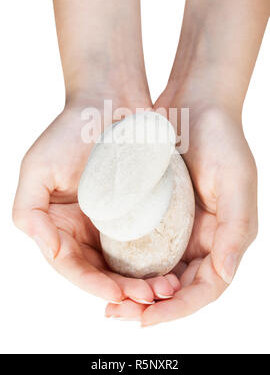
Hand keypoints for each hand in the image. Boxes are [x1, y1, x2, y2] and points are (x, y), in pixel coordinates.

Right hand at [13, 103, 180, 305]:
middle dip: (123, 290)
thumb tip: (50, 251)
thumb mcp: (36, 168)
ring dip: (142, 281)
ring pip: (126, 264)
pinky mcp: (137, 210)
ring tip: (165, 289)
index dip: (92, 285)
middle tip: (150, 298)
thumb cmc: (70, 130)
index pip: (71, 266)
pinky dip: (156, 259)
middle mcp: (83, 228)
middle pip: (101, 272)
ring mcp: (111, 221)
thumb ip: (27, 213)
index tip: (118, 293)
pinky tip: (172, 266)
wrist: (109, 100)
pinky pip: (146, 242)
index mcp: (57, 224)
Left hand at [105, 100, 257, 323]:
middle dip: (150, 307)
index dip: (178, 309)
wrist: (195, 103)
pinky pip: (141, 246)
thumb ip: (236, 229)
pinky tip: (107, 269)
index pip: (205, 288)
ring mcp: (179, 227)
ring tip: (108, 302)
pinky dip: (127, 263)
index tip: (147, 319)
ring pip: (156, 272)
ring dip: (135, 291)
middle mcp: (203, 238)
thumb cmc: (222, 138)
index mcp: (225, 237)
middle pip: (177, 288)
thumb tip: (225, 274)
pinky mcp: (157, 213)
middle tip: (118, 315)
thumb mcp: (237, 180)